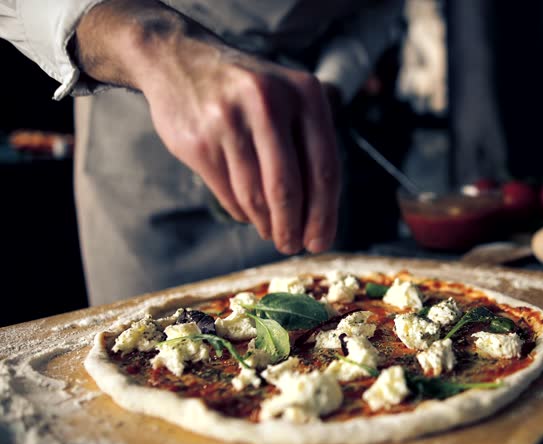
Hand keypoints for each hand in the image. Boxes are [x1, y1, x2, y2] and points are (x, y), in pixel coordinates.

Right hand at [76, 0, 339, 253]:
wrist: (179, 59)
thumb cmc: (249, 92)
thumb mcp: (289, 98)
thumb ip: (310, 145)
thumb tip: (321, 216)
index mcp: (304, 94)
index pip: (324, 168)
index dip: (325, 213)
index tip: (321, 241)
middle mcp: (268, 104)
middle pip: (288, 188)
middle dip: (293, 227)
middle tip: (293, 247)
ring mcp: (229, 121)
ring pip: (255, 196)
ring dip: (267, 224)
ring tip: (272, 234)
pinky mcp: (198, 141)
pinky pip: (228, 193)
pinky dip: (242, 212)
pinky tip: (249, 215)